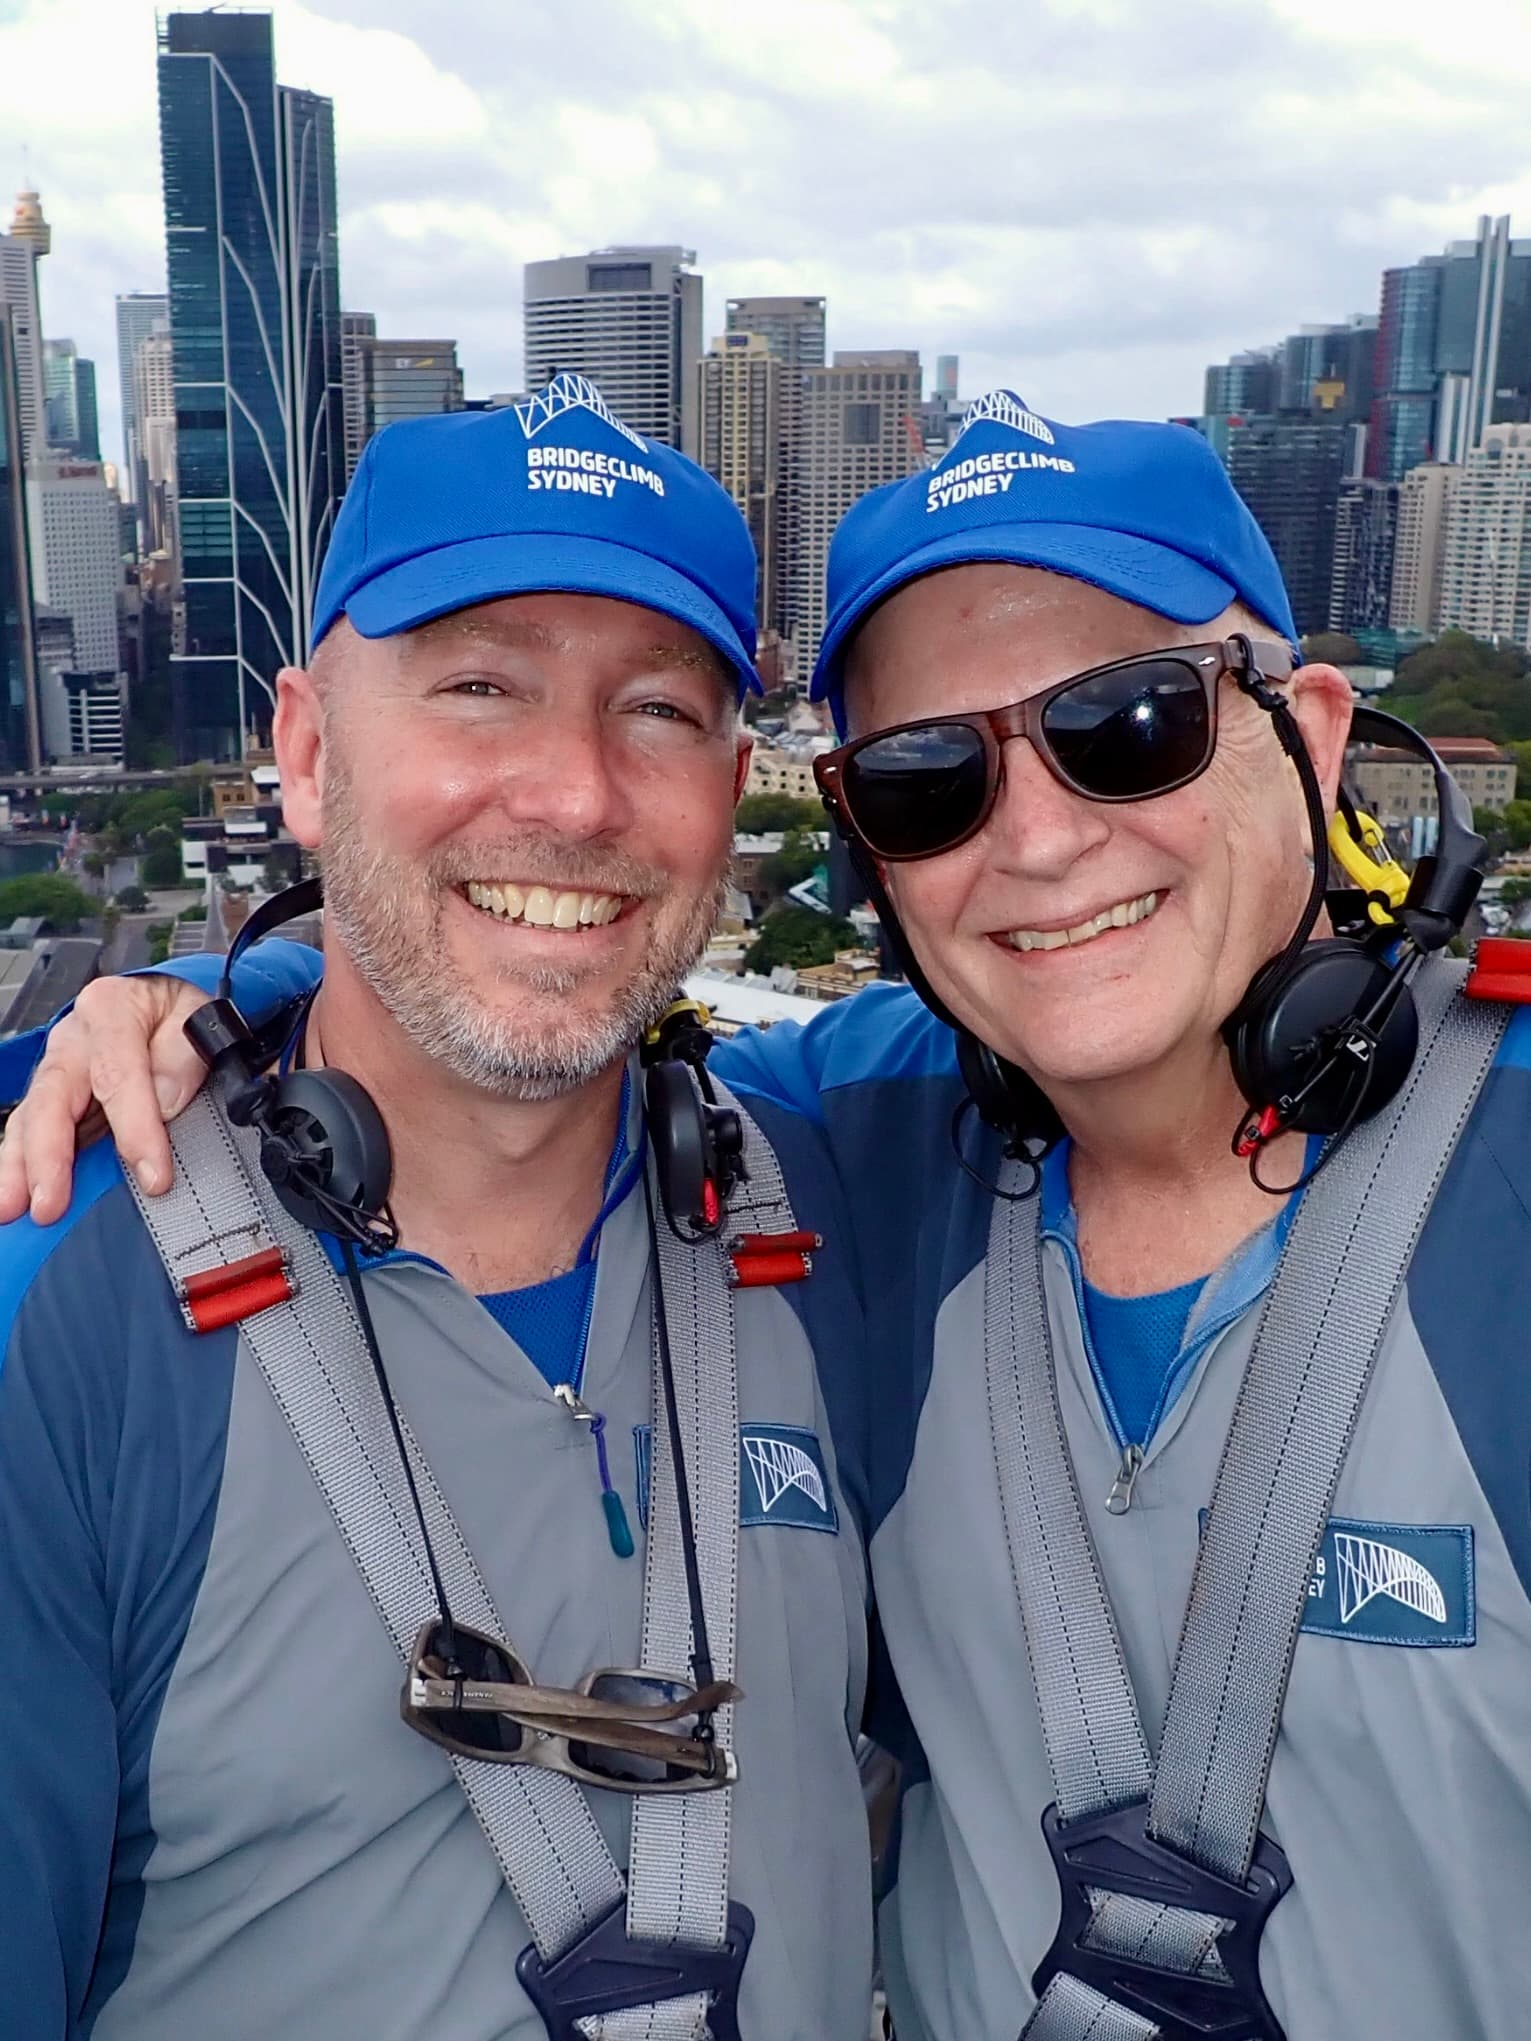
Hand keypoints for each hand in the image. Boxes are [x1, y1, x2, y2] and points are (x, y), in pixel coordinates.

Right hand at [0, 975, 212, 1224]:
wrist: (159, 1002)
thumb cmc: (176, 1014)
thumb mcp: (197, 1016)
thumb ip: (184, 1056)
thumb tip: (164, 1103)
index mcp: (110, 1010)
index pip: (118, 1074)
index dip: (135, 1128)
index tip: (154, 1176)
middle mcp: (73, 1040)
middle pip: (54, 1098)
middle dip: (50, 1157)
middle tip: (50, 1204)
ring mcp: (57, 1069)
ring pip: (31, 1119)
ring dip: (20, 1168)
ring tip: (13, 1208)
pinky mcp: (53, 1098)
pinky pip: (30, 1133)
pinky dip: (20, 1167)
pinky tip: (13, 1198)